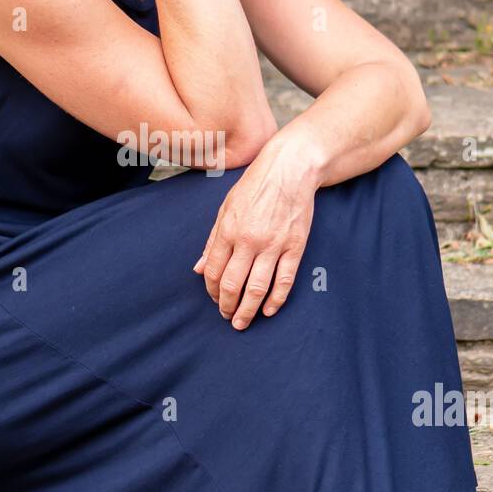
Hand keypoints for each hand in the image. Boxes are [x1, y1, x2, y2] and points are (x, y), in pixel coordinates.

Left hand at [193, 132, 318, 329]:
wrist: (290, 169)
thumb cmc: (255, 186)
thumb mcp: (226, 208)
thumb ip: (212, 240)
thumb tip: (197, 268)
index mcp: (228, 230)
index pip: (212, 270)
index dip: (210, 290)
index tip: (213, 298)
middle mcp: (249, 240)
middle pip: (232, 284)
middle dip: (226, 306)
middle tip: (226, 317)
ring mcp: (274, 245)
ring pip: (257, 288)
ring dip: (247, 310)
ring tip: (242, 322)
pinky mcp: (295, 247)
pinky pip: (284, 280)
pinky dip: (276, 299)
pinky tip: (268, 310)